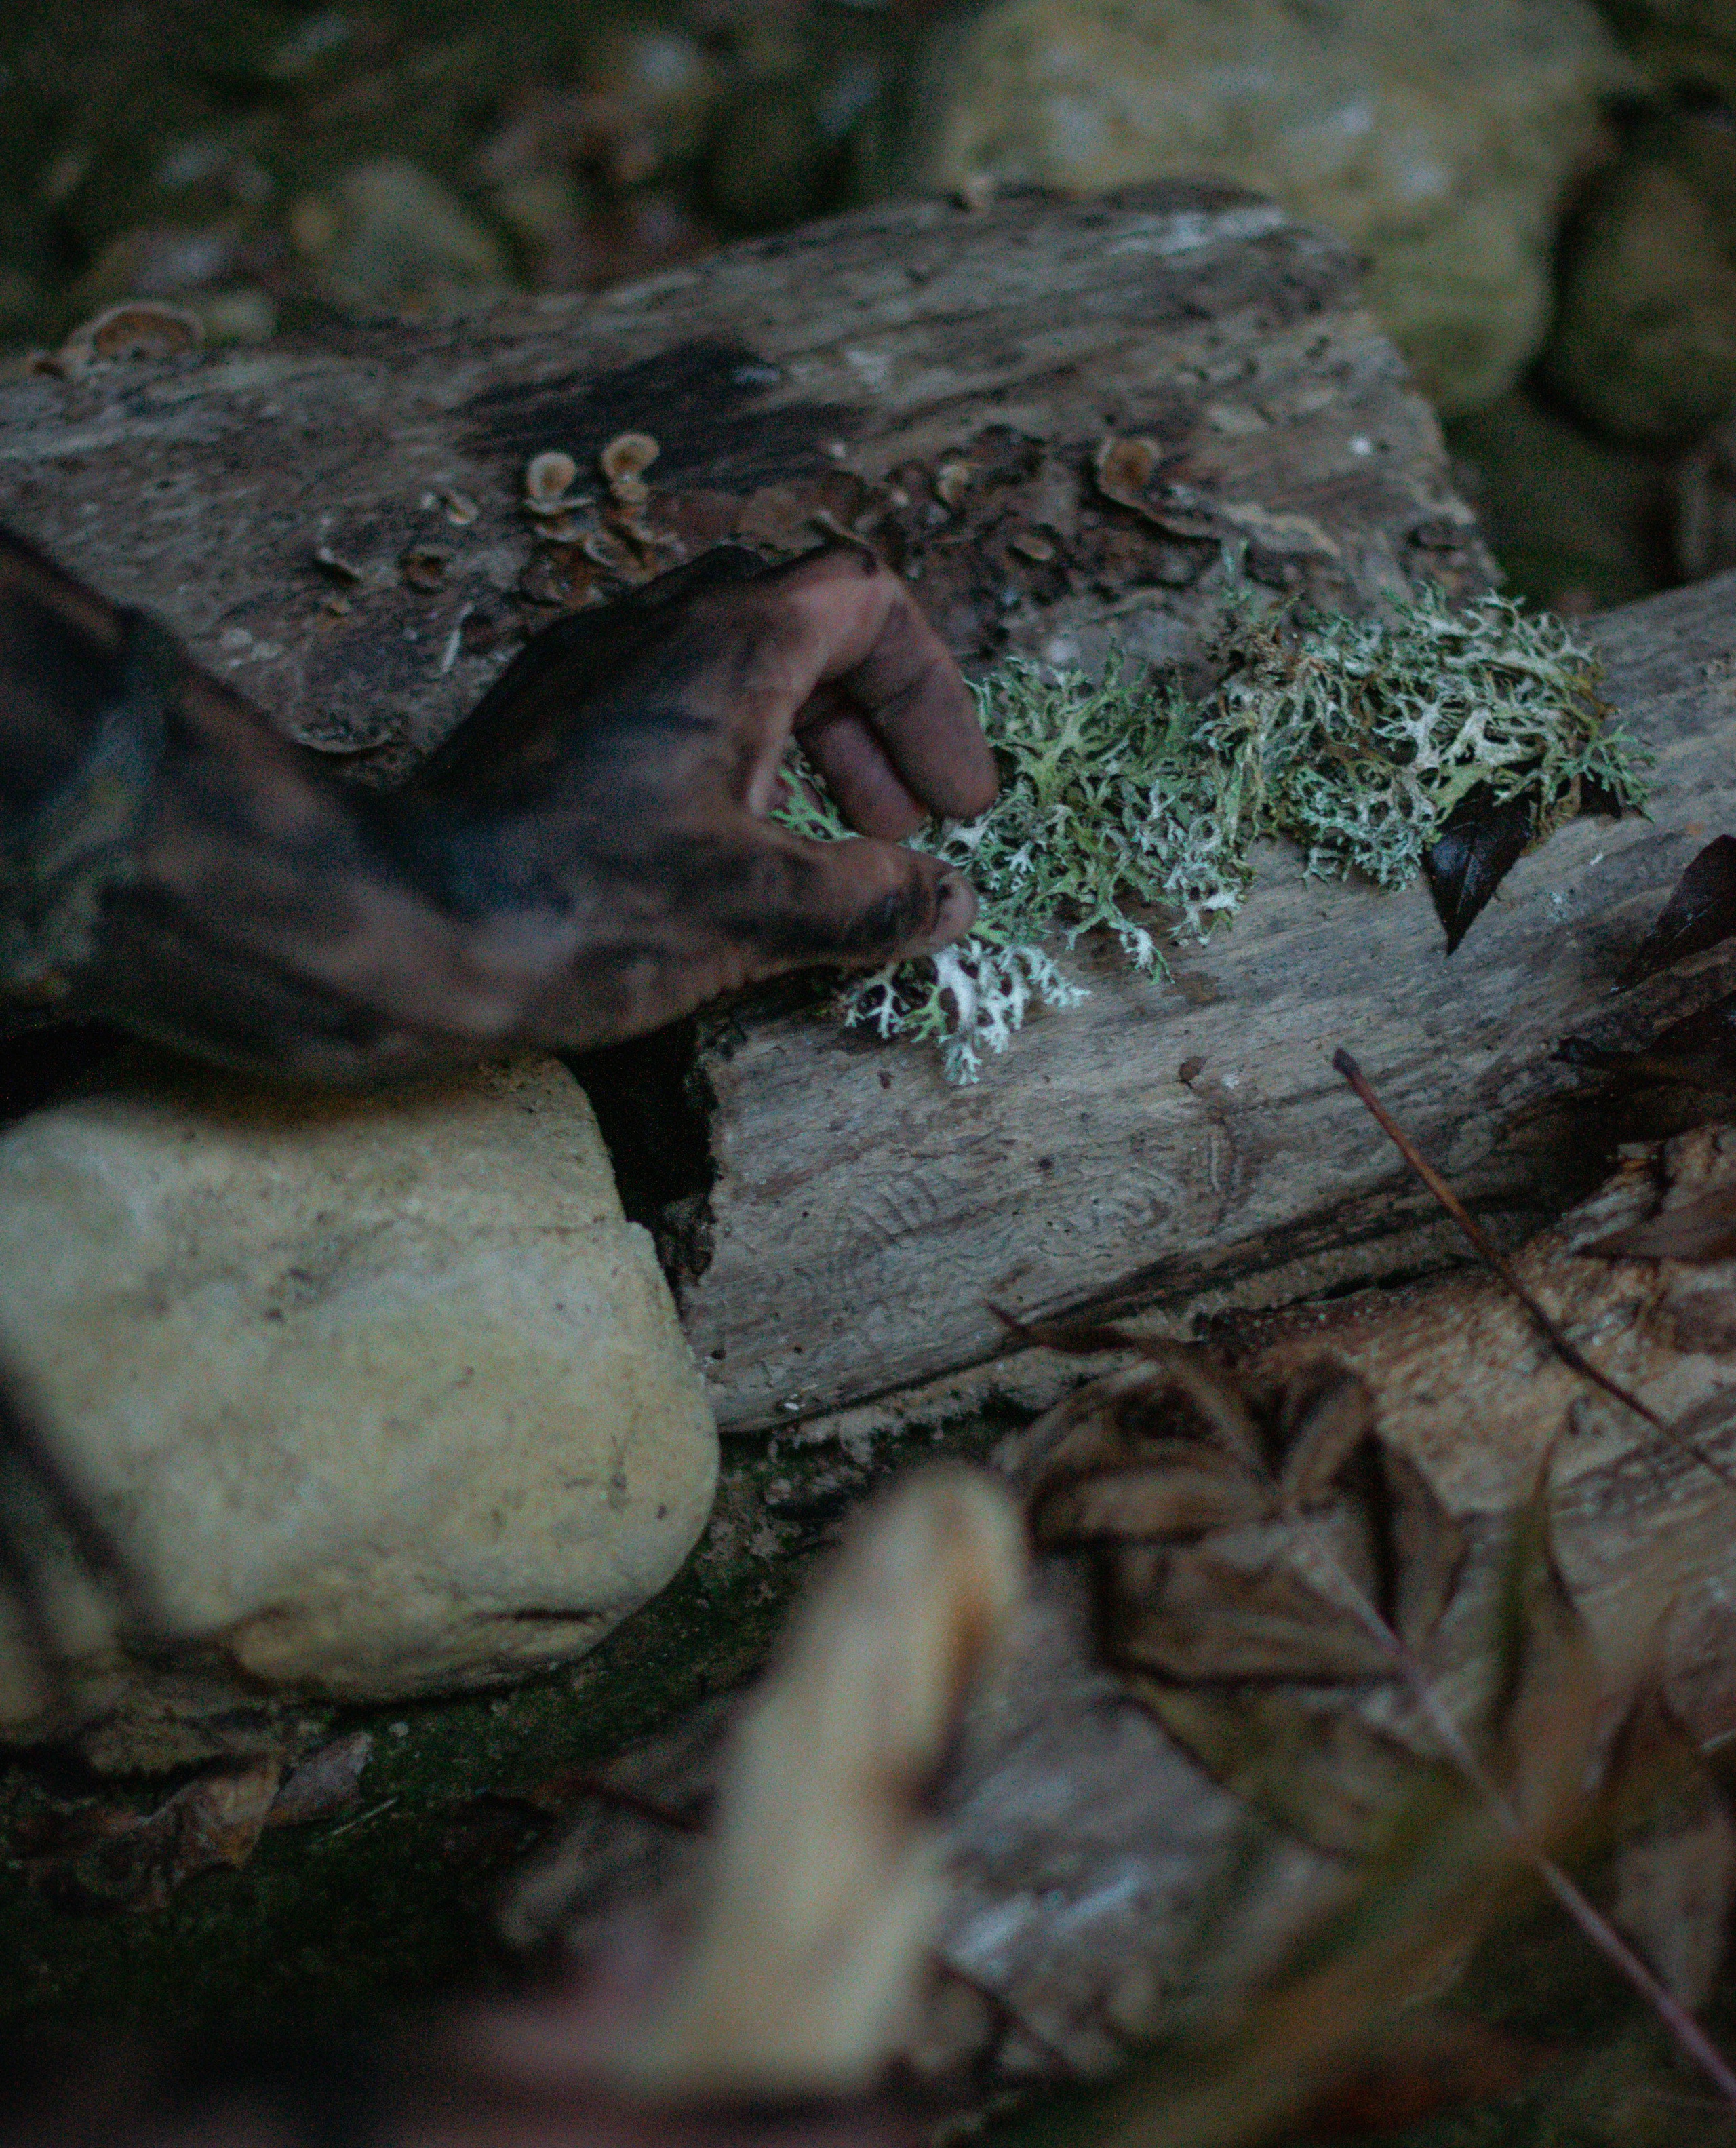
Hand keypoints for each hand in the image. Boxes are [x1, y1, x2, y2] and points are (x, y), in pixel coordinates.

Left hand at [4, 535, 994, 1081]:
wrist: (394, 928)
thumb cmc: (580, 907)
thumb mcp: (758, 913)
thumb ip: (870, 900)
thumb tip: (946, 900)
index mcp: (726, 644)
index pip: (870, 604)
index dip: (932, 697)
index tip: (952, 802)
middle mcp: (653, 628)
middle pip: (803, 631)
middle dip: (870, 729)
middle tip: (898, 827)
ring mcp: (585, 670)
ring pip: (728, 671)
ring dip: (799, 750)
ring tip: (819, 851)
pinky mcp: (538, 725)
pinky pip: (662, 712)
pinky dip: (725, 768)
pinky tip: (717, 861)